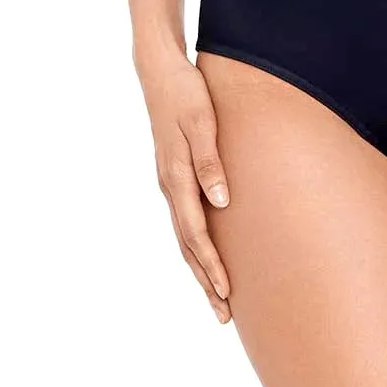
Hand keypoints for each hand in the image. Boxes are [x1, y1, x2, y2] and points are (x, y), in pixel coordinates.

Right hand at [138, 49, 232, 323]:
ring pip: (184, 236)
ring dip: (199, 267)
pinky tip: (204, 254)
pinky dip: (194, 244)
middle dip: (205, 280)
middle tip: (224, 314)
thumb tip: (220, 203)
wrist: (159, 71)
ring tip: (218, 296)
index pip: (196, 233)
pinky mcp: (173, 175)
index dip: (211, 265)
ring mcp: (169, 182)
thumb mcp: (201, 122)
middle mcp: (170, 186)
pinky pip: (184, 220)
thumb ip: (210, 162)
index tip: (226, 293)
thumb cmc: (186, 93)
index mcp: (176, 177)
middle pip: (188, 244)